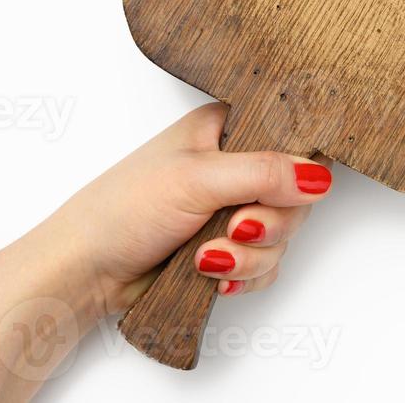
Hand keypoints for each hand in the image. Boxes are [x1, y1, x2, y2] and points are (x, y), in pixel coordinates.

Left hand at [50, 102, 332, 316]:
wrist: (86, 270)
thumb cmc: (122, 208)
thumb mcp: (197, 179)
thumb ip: (263, 173)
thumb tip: (319, 177)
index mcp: (226, 128)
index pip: (290, 136)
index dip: (297, 166)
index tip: (283, 188)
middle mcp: (233, 166)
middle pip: (295, 193)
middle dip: (269, 222)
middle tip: (235, 227)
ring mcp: (230, 209)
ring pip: (282, 235)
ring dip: (251, 255)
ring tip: (208, 258)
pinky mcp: (226, 250)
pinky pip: (266, 265)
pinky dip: (244, 274)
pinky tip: (213, 276)